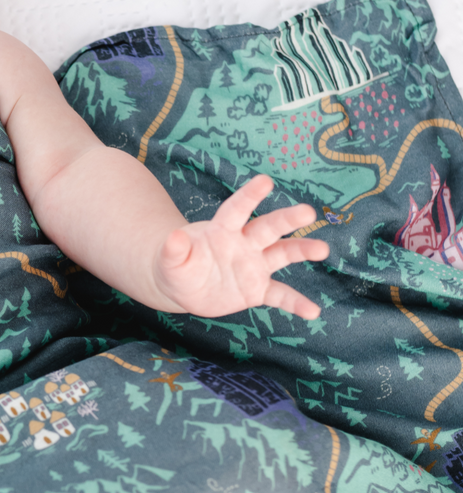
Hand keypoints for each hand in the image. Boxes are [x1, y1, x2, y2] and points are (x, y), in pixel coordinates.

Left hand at [153, 174, 329, 319]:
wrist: (184, 286)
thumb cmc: (177, 266)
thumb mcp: (169, 260)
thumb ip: (173, 249)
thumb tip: (173, 238)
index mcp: (223, 230)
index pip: (237, 210)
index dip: (250, 196)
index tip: (266, 181)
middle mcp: (244, 243)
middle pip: (268, 227)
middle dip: (287, 220)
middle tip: (307, 212)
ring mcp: (254, 265)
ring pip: (282, 254)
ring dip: (302, 250)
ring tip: (322, 249)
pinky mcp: (258, 289)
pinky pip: (280, 295)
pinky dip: (296, 303)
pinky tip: (313, 311)